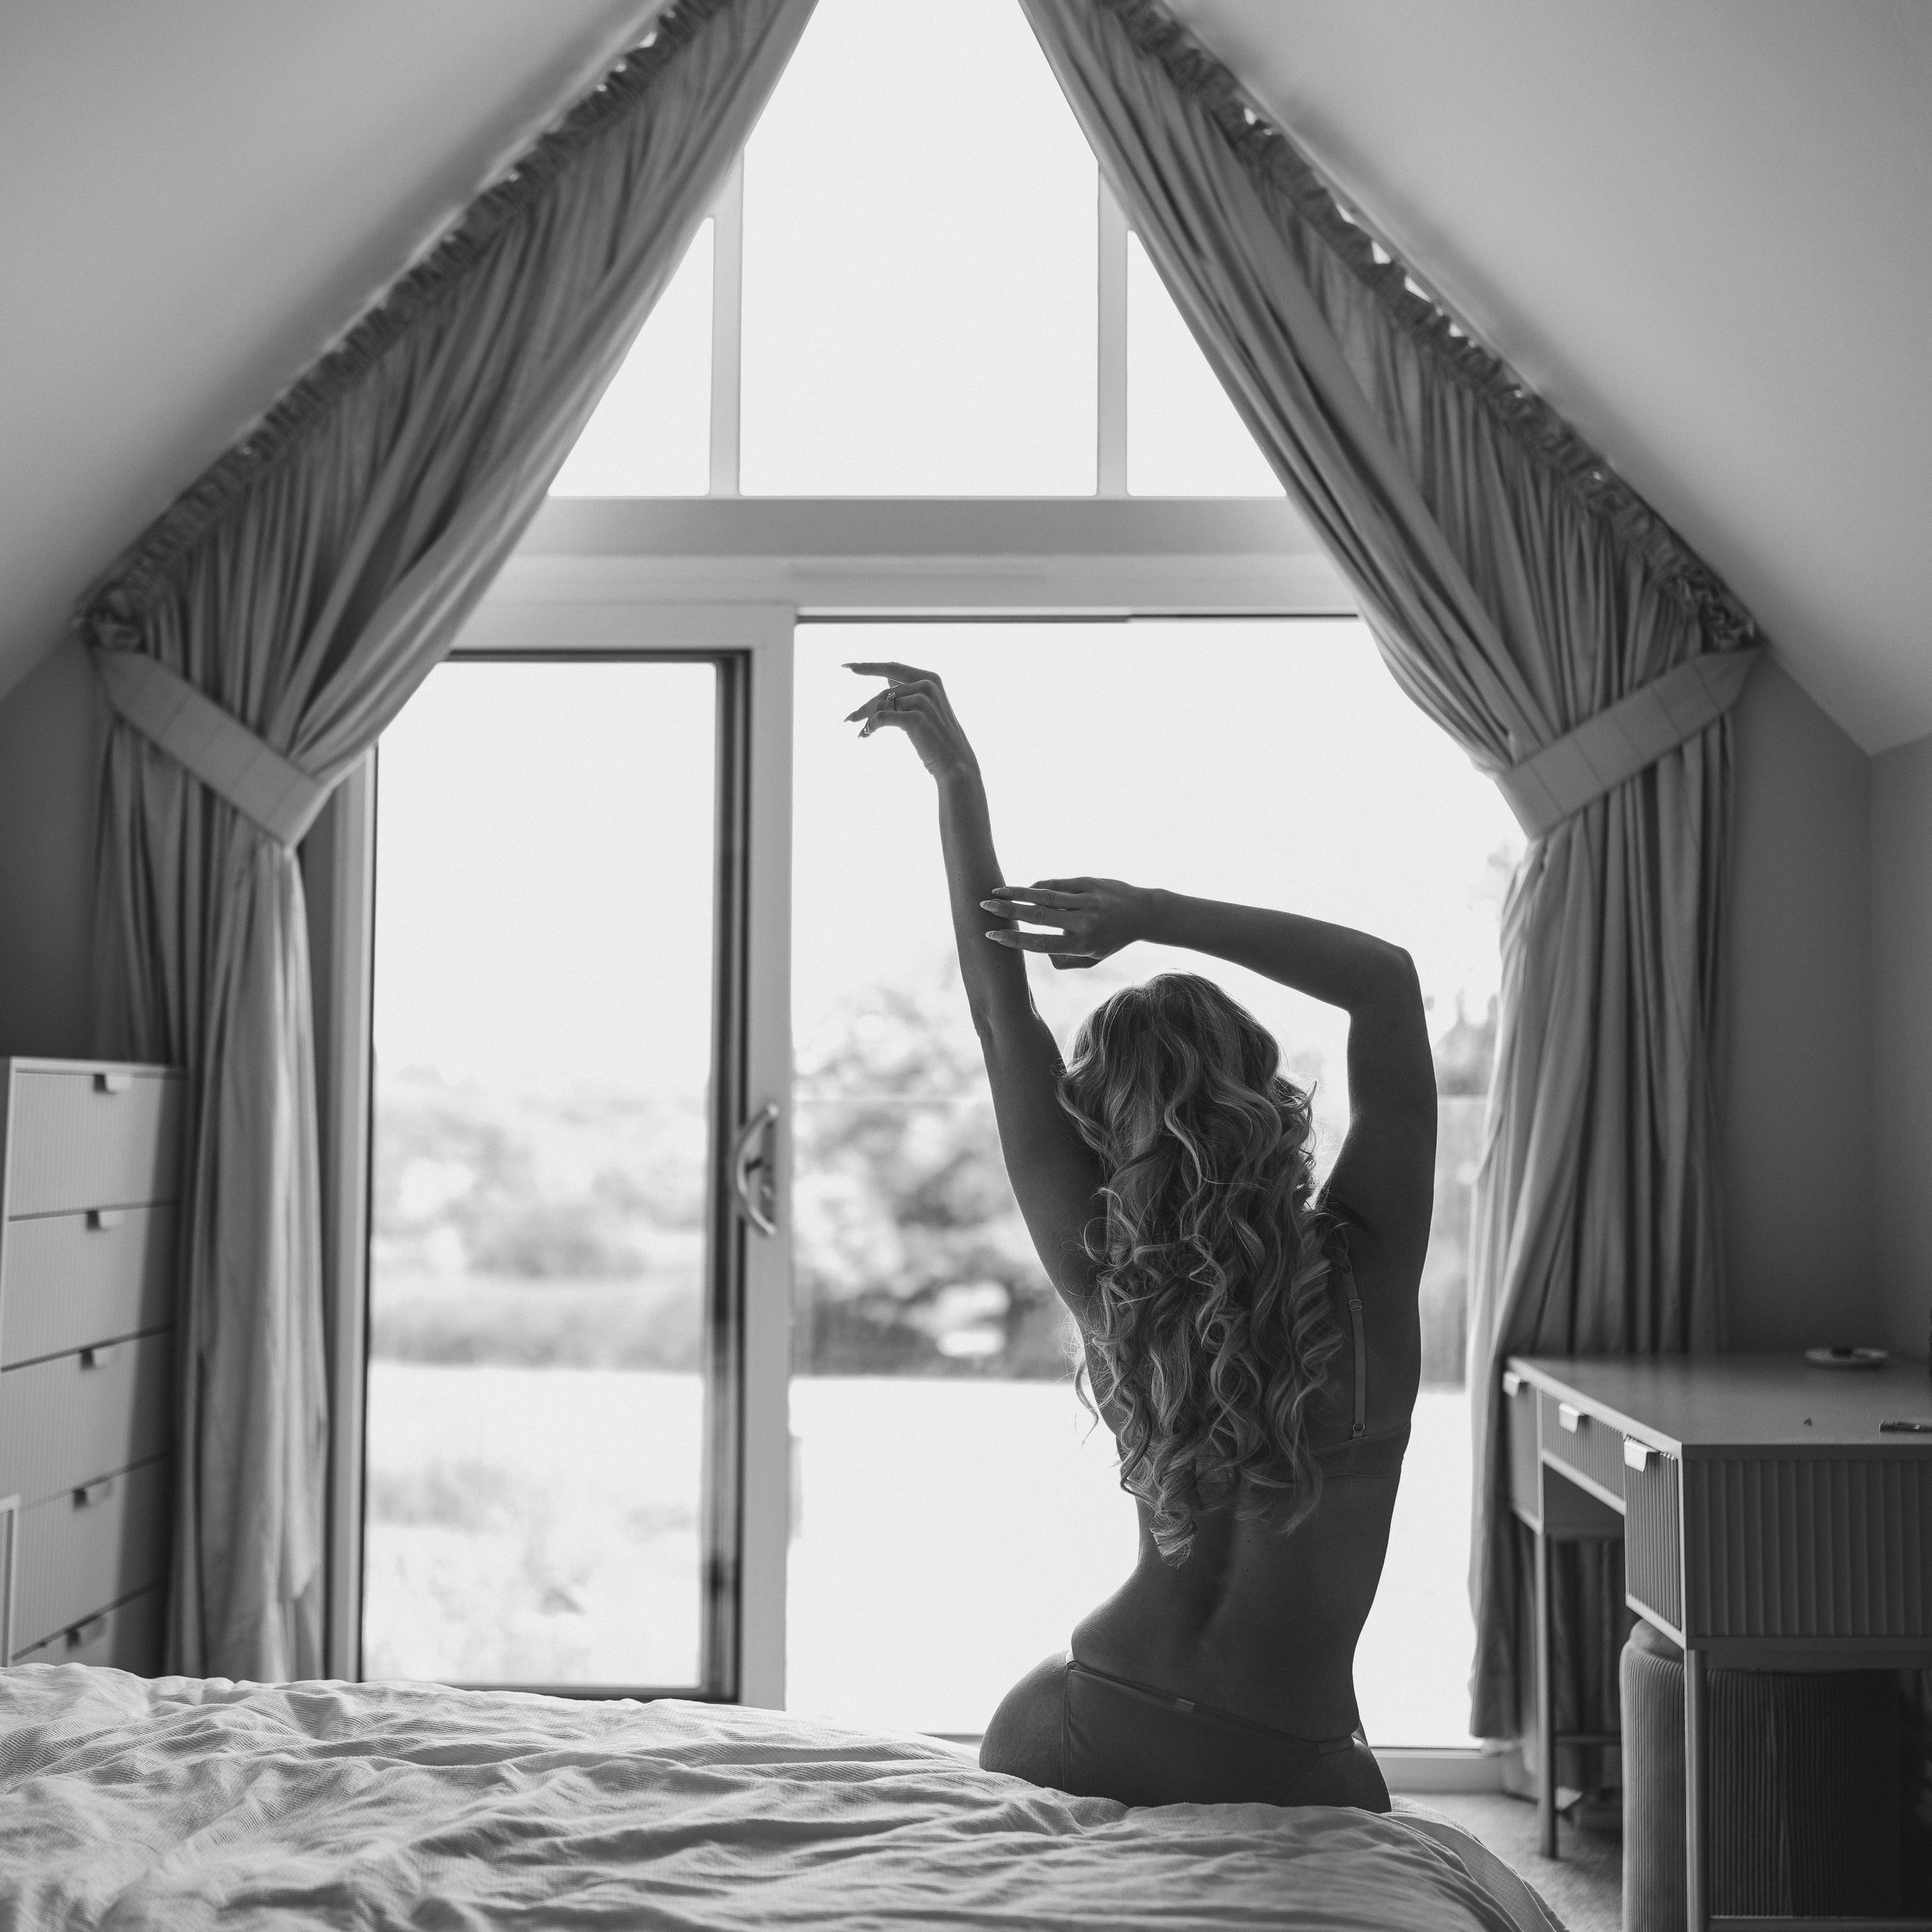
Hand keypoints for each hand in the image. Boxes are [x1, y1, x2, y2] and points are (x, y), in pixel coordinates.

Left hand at [844, 661, 978, 779]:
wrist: (954, 762)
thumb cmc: (938, 737)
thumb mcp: (928, 707)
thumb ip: (909, 689)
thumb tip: (886, 675)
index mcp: (930, 678)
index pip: (893, 667)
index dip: (868, 666)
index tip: (847, 666)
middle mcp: (927, 686)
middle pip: (885, 692)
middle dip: (865, 706)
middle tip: (850, 719)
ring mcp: (922, 701)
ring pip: (881, 705)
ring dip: (866, 720)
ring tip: (861, 732)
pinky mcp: (915, 718)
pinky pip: (882, 718)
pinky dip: (870, 726)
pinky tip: (866, 735)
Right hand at [979, 878, 1150, 970]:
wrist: (1143, 913)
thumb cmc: (1112, 940)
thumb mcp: (1092, 959)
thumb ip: (1064, 961)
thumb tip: (1040, 952)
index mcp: (1083, 945)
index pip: (1042, 943)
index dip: (1015, 940)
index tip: (992, 935)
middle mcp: (1084, 923)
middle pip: (1039, 916)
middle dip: (1009, 911)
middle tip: (985, 906)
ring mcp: (1087, 901)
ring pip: (1046, 896)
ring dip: (1018, 893)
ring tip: (996, 891)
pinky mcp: (1089, 883)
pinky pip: (1058, 885)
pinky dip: (1039, 887)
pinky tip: (1024, 889)